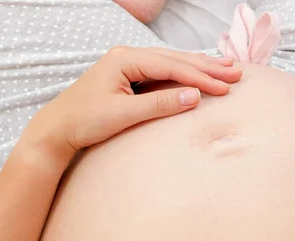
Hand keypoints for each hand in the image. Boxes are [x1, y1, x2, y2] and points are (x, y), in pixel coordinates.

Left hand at [25, 46, 241, 162]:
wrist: (58, 129)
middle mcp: (127, 56)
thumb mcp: (124, 114)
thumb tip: (194, 96)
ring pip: (171, 63)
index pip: (171, 66)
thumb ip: (160, 104)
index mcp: (124, 59)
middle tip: (236, 72)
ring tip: (226, 68)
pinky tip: (198, 72)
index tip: (224, 87)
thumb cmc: (85, 121)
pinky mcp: (128, 76)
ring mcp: (127, 64)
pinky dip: (184, 73)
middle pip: (175, 59)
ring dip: (198, 67)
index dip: (200, 77)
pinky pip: (163, 71)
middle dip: (206, 67)